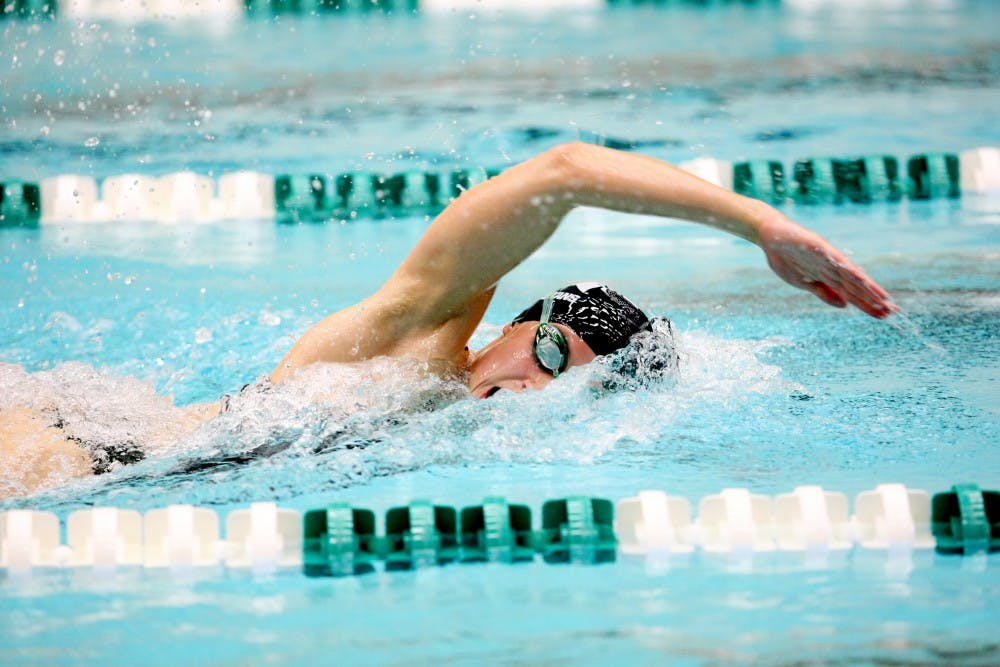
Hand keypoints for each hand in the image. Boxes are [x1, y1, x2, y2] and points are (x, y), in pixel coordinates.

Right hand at [757, 215, 896, 318]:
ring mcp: (827, 257)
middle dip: (873, 300)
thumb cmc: (786, 258)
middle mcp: (833, 268)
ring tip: (884, 299)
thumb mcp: (804, 283)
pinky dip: (848, 269)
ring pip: (851, 276)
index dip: (867, 305)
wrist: (770, 236)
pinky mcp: (819, 247)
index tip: (884, 315)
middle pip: (857, 287)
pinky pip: (835, 259)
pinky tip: (862, 277)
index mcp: (828, 277)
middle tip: (892, 312)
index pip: (852, 294)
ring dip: (867, 287)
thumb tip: (845, 306)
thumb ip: (824, 292)